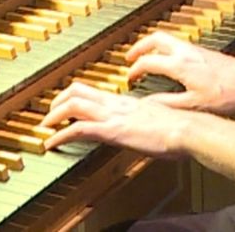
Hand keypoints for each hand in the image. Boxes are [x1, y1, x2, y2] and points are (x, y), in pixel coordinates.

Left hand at [42, 82, 190, 157]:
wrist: (189, 129)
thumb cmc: (180, 127)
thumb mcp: (158, 118)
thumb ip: (145, 117)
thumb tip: (142, 122)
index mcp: (127, 101)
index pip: (93, 91)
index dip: (74, 96)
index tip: (65, 105)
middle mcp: (117, 104)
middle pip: (78, 91)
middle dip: (58, 101)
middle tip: (49, 114)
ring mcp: (114, 116)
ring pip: (74, 105)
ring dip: (54, 116)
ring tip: (44, 127)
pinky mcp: (114, 131)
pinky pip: (79, 129)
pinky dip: (61, 135)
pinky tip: (52, 144)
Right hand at [124, 31, 234, 113]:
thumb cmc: (228, 94)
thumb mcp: (195, 105)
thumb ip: (168, 103)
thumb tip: (148, 105)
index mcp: (180, 65)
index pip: (148, 62)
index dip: (134, 71)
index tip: (129, 79)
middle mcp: (186, 52)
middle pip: (155, 39)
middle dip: (139, 47)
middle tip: (130, 58)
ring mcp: (196, 49)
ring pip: (167, 39)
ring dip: (153, 45)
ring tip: (146, 56)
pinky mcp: (204, 51)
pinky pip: (178, 44)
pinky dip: (166, 49)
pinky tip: (170, 62)